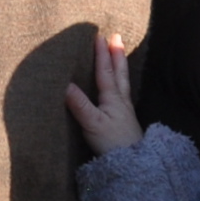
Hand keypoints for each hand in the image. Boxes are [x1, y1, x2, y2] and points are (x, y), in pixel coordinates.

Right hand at [64, 30, 142, 155]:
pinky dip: (121, 84)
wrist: (134, 165)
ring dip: (120, 66)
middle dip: (116, 54)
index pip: (105, 72)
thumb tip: (65, 84)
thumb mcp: (92, 124)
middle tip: (117, 37)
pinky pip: (123, 94)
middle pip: (119, 73)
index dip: (102, 54)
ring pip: (123, 82)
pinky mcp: (125, 121)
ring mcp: (125, 111)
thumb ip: (79, 104)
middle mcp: (121, 101)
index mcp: (112, 99)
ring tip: (119, 55)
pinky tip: (119, 88)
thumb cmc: (112, 144)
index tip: (99, 35)